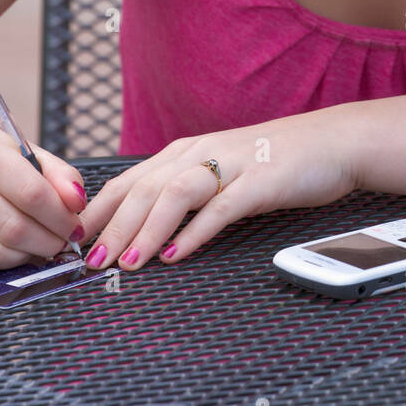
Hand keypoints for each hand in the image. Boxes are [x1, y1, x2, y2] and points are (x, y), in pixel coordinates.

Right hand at [0, 126, 87, 269]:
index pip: (30, 191)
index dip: (60, 216)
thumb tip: (76, 203)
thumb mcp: (33, 157)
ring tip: (44, 247)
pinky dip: (8, 262)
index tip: (76, 227)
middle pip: (13, 226)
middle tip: (65, 243)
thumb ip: (61, 176)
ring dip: (30, 255)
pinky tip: (20, 251)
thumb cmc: (1, 165)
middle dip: (49, 240)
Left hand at [79, 109, 359, 271]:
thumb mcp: (220, 171)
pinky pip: (220, 207)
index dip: (97, 210)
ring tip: (127, 263)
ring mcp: (231, 165)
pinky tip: (176, 254)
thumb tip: (141, 227)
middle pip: (144, 188)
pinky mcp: (261, 181)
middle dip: (112, 227)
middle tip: (90, 262)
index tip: (72, 241)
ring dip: (146, 229)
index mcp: (186, 151)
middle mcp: (202, 152)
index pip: (128, 180)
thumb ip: (185, 192)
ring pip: (174, 193)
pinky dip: (194, 232)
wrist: (333, 142)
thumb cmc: (275, 162)